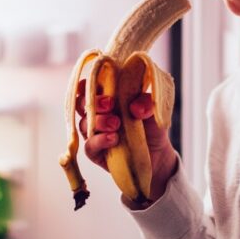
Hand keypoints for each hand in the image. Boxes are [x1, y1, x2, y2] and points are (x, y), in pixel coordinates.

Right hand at [76, 79, 178, 203]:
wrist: (158, 155)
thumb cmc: (151, 127)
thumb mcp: (153, 110)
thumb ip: (146, 102)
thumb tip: (135, 107)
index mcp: (107, 98)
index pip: (89, 87)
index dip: (86, 84)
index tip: (92, 83)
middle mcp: (97, 115)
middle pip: (82, 104)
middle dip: (94, 102)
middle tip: (110, 104)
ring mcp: (94, 134)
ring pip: (84, 124)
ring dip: (99, 121)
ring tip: (117, 124)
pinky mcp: (96, 152)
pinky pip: (89, 146)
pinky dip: (99, 141)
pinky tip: (113, 139)